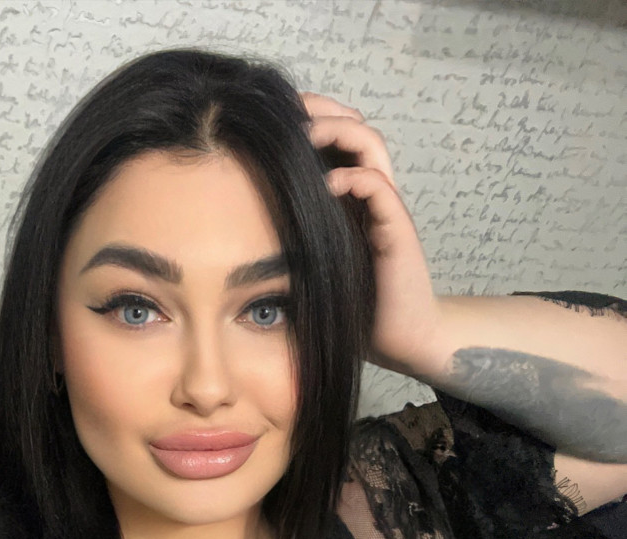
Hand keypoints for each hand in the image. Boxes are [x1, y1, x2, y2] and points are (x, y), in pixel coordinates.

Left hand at [298, 92, 442, 374]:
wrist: (399, 339)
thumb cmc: (354, 307)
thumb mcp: (309, 265)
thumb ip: (286, 241)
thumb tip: (229, 235)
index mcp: (350, 198)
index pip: (335, 139)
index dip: (309, 119)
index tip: (271, 115)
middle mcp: (370, 196)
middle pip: (354, 127)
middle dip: (322, 110)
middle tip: (288, 109)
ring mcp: (386, 210)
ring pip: (371, 146)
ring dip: (339, 131)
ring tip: (306, 136)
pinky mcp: (397, 231)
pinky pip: (380, 188)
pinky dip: (355, 178)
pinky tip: (328, 184)